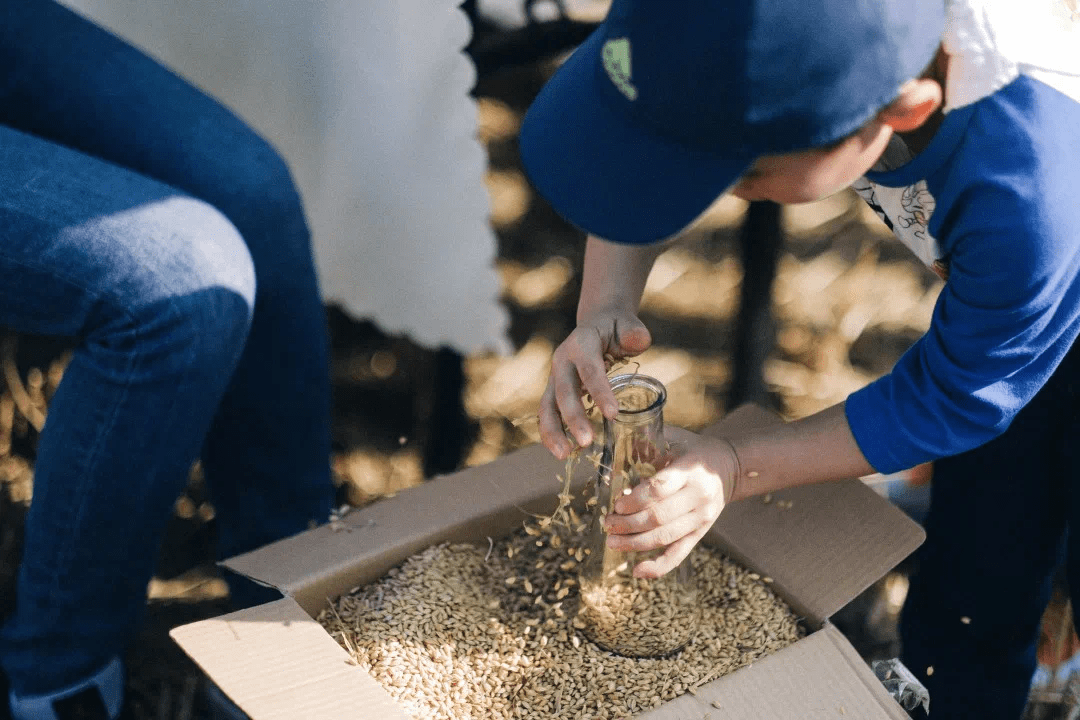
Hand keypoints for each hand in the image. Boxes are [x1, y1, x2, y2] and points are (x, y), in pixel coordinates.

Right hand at [538, 308, 650, 458]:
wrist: (596, 324)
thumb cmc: (616, 328)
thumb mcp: (627, 324)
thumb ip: (634, 332)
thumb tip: (638, 342)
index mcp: (581, 343)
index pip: (590, 369)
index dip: (600, 391)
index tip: (613, 415)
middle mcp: (562, 360)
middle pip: (564, 391)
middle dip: (574, 418)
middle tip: (587, 442)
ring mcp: (555, 376)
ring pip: (547, 406)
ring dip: (554, 432)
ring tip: (564, 455)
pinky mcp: (554, 390)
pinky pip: (548, 413)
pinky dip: (551, 433)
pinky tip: (562, 452)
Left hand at [602, 427, 738, 578]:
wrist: (728, 466)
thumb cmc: (693, 451)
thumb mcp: (675, 439)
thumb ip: (647, 445)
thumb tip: (614, 461)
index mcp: (690, 472)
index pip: (659, 489)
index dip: (634, 500)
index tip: (616, 504)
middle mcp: (698, 498)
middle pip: (659, 517)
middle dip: (628, 524)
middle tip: (607, 523)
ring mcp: (701, 519)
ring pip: (665, 537)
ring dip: (635, 543)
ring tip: (612, 542)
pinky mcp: (700, 534)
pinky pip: (678, 554)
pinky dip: (658, 566)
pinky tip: (637, 571)